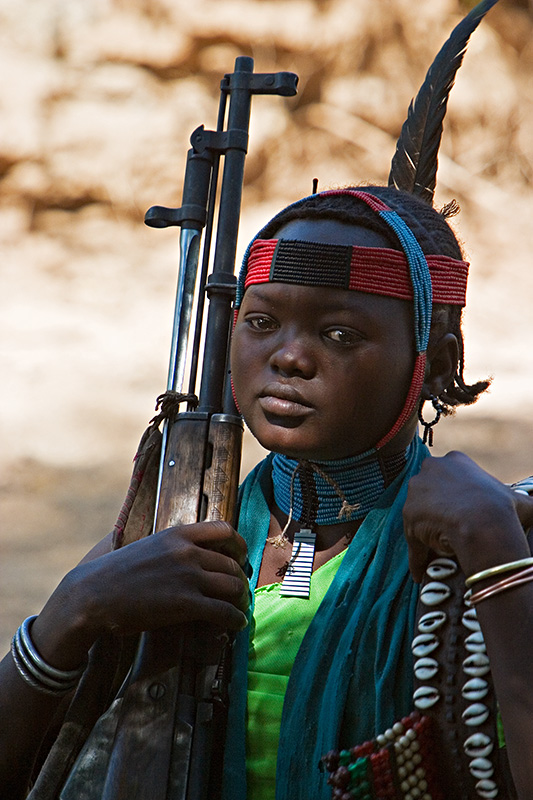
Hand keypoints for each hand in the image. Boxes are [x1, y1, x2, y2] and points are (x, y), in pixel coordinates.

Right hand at [32, 520, 248, 668]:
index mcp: (178, 534)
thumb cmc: (115, 574)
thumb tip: (193, 555)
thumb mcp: (148, 547)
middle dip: (240, 579)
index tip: (240, 557)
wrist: (92, 596)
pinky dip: (235, 618)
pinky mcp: (186, 604)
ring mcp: (188, 577)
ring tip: (240, 608)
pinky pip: (224, 611)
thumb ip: (173, 547)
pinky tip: (236, 624)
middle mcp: (187, 552)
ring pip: (233, 586)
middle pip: (231, 563)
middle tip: (239, 591)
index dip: (238, 545)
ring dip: (241, 599)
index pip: (224, 530)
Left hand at [403, 451, 531, 581]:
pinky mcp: (408, 515)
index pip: (450, 479)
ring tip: (441, 552)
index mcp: (455, 461)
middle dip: (437, 511)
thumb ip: (526, 501)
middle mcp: (432, 469)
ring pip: (420, 515)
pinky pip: (413, 540)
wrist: (483, 523)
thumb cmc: (503, 509)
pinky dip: (417, 556)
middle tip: (452, 531)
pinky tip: (421, 573)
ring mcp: (417, 491)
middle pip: (430, 493)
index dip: (458, 498)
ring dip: (427, 533)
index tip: (466, 513)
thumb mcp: (519, 500)